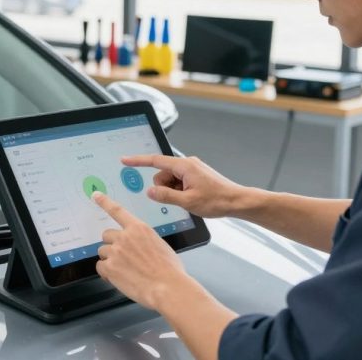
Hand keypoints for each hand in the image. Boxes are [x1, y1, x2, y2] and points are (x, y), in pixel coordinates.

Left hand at [92, 190, 191, 310]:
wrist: (168, 288)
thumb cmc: (170, 270)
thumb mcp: (160, 245)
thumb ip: (144, 241)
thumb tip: (138, 247)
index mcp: (139, 229)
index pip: (118, 211)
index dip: (105, 202)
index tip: (95, 195)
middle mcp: (125, 237)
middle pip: (107, 235)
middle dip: (112, 245)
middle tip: (122, 257)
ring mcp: (116, 251)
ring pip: (103, 252)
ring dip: (110, 260)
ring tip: (125, 271)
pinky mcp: (110, 267)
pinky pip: (100, 267)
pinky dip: (107, 273)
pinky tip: (120, 279)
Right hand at [122, 154, 245, 218]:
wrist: (237, 201)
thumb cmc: (217, 200)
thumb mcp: (187, 201)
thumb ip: (166, 196)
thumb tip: (150, 191)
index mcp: (184, 166)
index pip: (155, 161)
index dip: (138, 161)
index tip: (125, 160)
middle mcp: (188, 163)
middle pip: (162, 174)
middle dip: (164, 187)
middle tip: (179, 199)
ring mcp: (193, 169)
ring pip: (170, 179)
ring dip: (173, 190)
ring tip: (188, 200)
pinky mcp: (196, 174)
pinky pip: (179, 181)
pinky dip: (180, 190)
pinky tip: (191, 198)